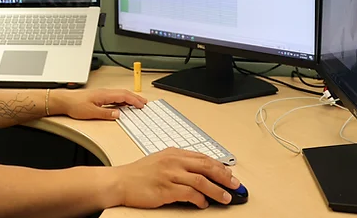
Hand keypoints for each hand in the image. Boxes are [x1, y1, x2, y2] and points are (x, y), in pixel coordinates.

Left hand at [53, 88, 146, 120]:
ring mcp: (102, 94)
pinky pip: (114, 96)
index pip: (123, 96)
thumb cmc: (75, 105)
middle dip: (135, 98)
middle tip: (144, 103)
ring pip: (119, 94)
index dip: (134, 100)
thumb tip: (118, 114)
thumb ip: (106, 114)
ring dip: (129, 98)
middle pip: (123, 93)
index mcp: (104, 95)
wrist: (64, 101)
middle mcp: (104, 92)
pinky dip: (122, 99)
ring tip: (137, 103)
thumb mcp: (91, 112)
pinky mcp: (99, 96)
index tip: (141, 104)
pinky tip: (123, 104)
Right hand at [112, 148, 240, 208]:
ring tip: (226, 197)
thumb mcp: (161, 160)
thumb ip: (179, 163)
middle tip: (236, 185)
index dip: (220, 166)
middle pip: (206, 166)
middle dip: (224, 176)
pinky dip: (200, 200)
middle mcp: (174, 161)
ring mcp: (170, 175)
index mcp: (174, 153)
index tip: (230, 175)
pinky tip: (204, 204)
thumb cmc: (139, 173)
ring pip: (201, 181)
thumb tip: (200, 172)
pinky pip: (189, 194)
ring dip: (217, 190)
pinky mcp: (166, 189)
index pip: (203, 157)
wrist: (121, 181)